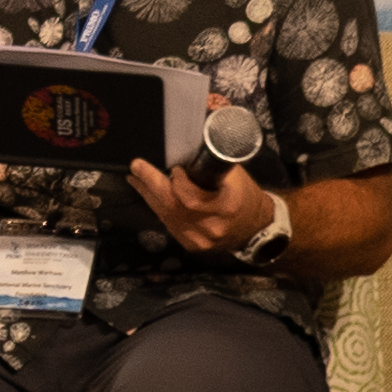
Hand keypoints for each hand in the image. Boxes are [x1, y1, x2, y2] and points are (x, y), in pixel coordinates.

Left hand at [129, 158, 275, 256]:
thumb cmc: (245, 196)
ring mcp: (200, 240)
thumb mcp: (235, 176)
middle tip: (135, 167)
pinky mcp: (192, 246)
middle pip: (173, 206)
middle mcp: (210, 227)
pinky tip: (149, 195)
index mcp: (225, 208)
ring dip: (149, 195)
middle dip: (151, 184)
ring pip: (166, 216)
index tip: (172, 167)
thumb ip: (210, 166)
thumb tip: (186, 144)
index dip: (177, 182)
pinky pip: (169, 225)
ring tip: (134, 178)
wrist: (257, 228)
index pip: (190, 197)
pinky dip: (159, 208)